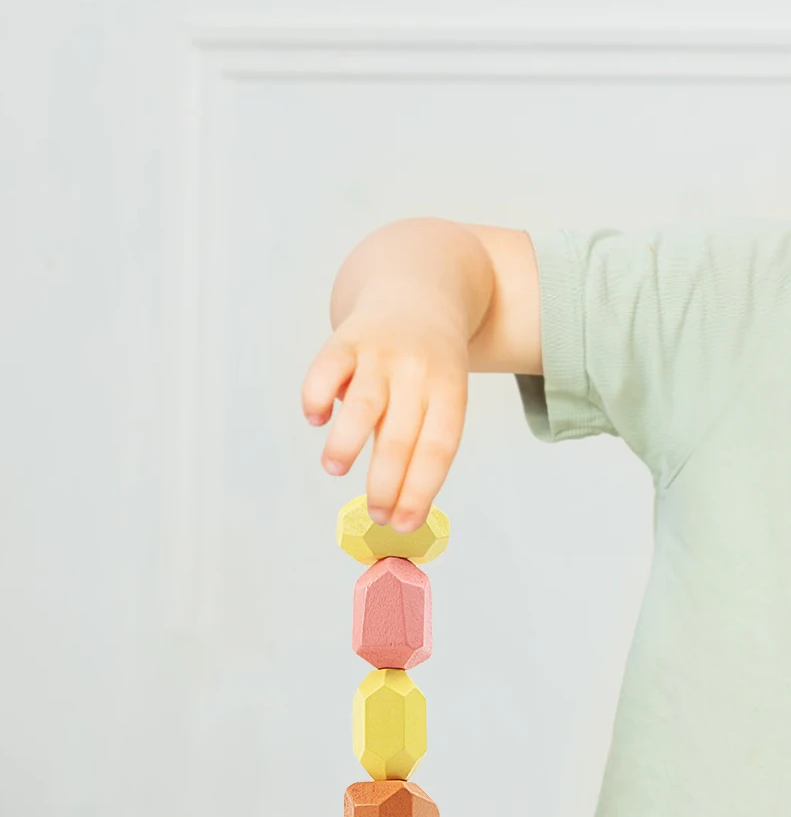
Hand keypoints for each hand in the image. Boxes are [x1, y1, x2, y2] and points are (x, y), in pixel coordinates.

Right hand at [301, 304, 469, 532]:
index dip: (420, 489)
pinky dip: (317, 395)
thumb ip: (418, 445)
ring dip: (346, 442)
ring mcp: (383, 353)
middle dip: (385, 483)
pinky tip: (315, 418)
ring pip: (364, 405)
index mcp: (450, 392)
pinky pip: (328, 368)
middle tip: (374, 514)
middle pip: (401, 436)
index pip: (438, 448)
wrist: (418, 292)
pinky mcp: (348, 338)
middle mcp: (418, 372)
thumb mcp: (442, 397)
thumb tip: (397, 512)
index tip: (404, 524)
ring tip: (334, 469)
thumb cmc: (428, 369)